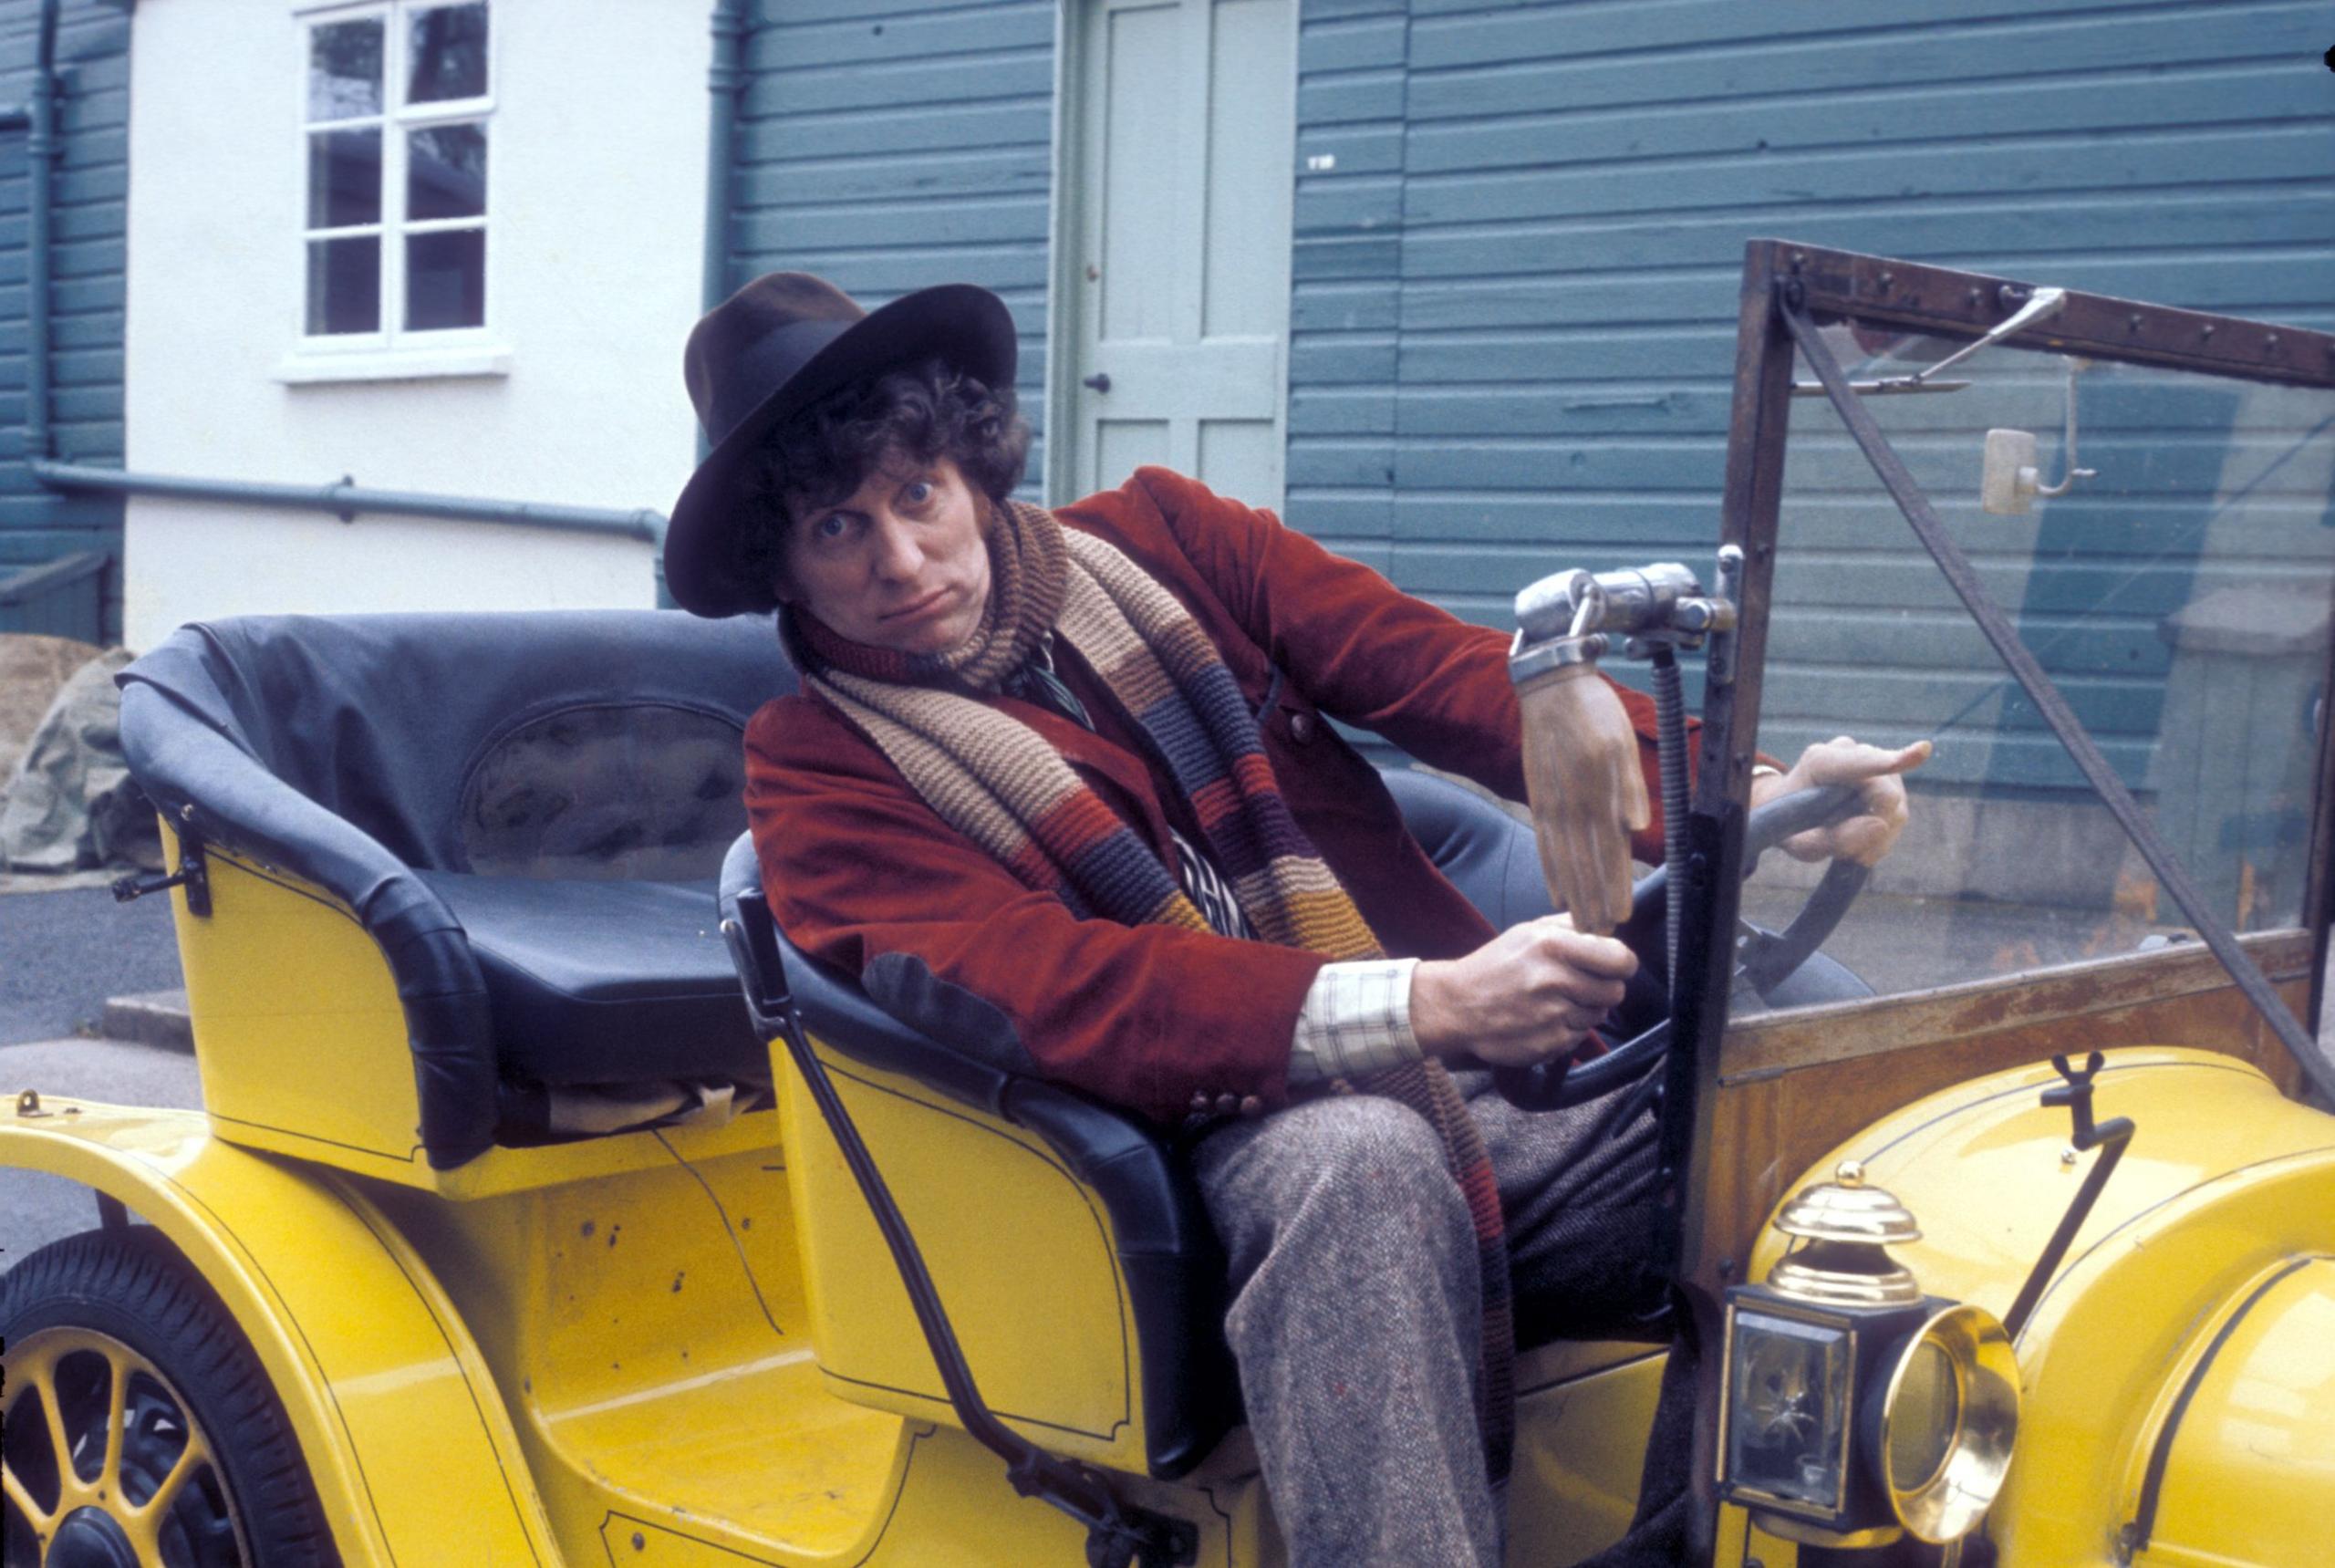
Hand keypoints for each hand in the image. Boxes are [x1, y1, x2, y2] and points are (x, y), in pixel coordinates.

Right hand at [1410, 915, 1639, 1068]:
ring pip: (1598, 1016)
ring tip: (1554, 1002)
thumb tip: (1607, 929)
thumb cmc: (1494, 967)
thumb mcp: (1527, 932)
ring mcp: (1552, 1015)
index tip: (1615, 966)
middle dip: (1602, 989)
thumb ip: (1570, 927)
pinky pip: (1579, 1037)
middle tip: (1579, 986)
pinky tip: (1543, 1020)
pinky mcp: (1549, 1043)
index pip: (1620, 958)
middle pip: (1615, 991)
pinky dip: (1567, 1030)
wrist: (1455, 1006)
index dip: (1622, 964)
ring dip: (1583, 1010)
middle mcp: (1555, 980)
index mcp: (1553, 946)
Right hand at [1516, 663, 1651, 934]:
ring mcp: (1552, 805)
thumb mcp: (1621, 741)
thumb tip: (1637, 827)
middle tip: (1600, 936)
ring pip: (1564, 860)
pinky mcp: (1539, 799)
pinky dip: (1551, 871)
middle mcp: (1572, 805)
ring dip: (1574, 895)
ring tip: (1580, 923)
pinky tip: (1556, 891)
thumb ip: (1628, 786)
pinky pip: (1545, 844)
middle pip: (1585, 865)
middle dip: (1594, 903)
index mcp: (1596, 791)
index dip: (1615, 886)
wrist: (1549, 686)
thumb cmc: (1594, 710)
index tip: (1620, 916)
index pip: (1609, 851)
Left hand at [1752, 736, 1931, 865]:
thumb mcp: (1801, 844)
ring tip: (1847, 845)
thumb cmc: (1790, 825)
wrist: (1789, 811)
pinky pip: (1898, 812)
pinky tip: (1862, 839)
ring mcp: (1872, 761)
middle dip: (1874, 830)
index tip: (1923, 751)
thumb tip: (1881, 826)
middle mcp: (1851, 752)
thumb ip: (1835, 839)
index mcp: (1821, 761)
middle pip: (1886, 796)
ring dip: (1878, 836)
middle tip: (1847, 853)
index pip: (1861, 763)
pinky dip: (1883, 835)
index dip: (1890, 761)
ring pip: (1897, 807)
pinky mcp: (1886, 777)